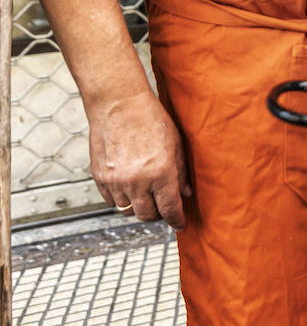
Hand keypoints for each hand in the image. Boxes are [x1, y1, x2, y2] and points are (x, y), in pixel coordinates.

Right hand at [89, 89, 191, 229]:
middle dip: (158, 215)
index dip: (177, 220)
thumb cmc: (151, 118)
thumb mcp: (176, 143)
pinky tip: (130, 188)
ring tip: (147, 196)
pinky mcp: (100, 177)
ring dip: (139, 207)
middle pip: (147, 215)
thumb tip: (185, 193)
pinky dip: (121, 199)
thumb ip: (182, 171)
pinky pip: (111, 200)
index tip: (181, 224)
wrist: (119, 104)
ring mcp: (115, 181)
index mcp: (160, 173)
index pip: (169, 209)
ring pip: (127, 210)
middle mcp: (137, 181)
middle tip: (164, 207)